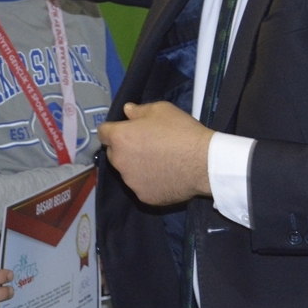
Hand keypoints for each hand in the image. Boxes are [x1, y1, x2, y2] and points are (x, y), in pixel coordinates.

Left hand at [97, 101, 213, 206]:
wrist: (204, 163)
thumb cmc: (181, 131)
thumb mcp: (161, 110)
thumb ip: (139, 111)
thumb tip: (127, 110)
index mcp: (120, 138)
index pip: (103, 132)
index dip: (113, 129)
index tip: (126, 130)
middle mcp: (119, 161)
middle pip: (114, 153)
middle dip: (124, 148)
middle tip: (146, 145)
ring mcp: (131, 182)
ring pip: (127, 171)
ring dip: (136, 166)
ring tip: (158, 162)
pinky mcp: (143, 197)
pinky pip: (141, 186)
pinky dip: (148, 182)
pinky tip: (165, 176)